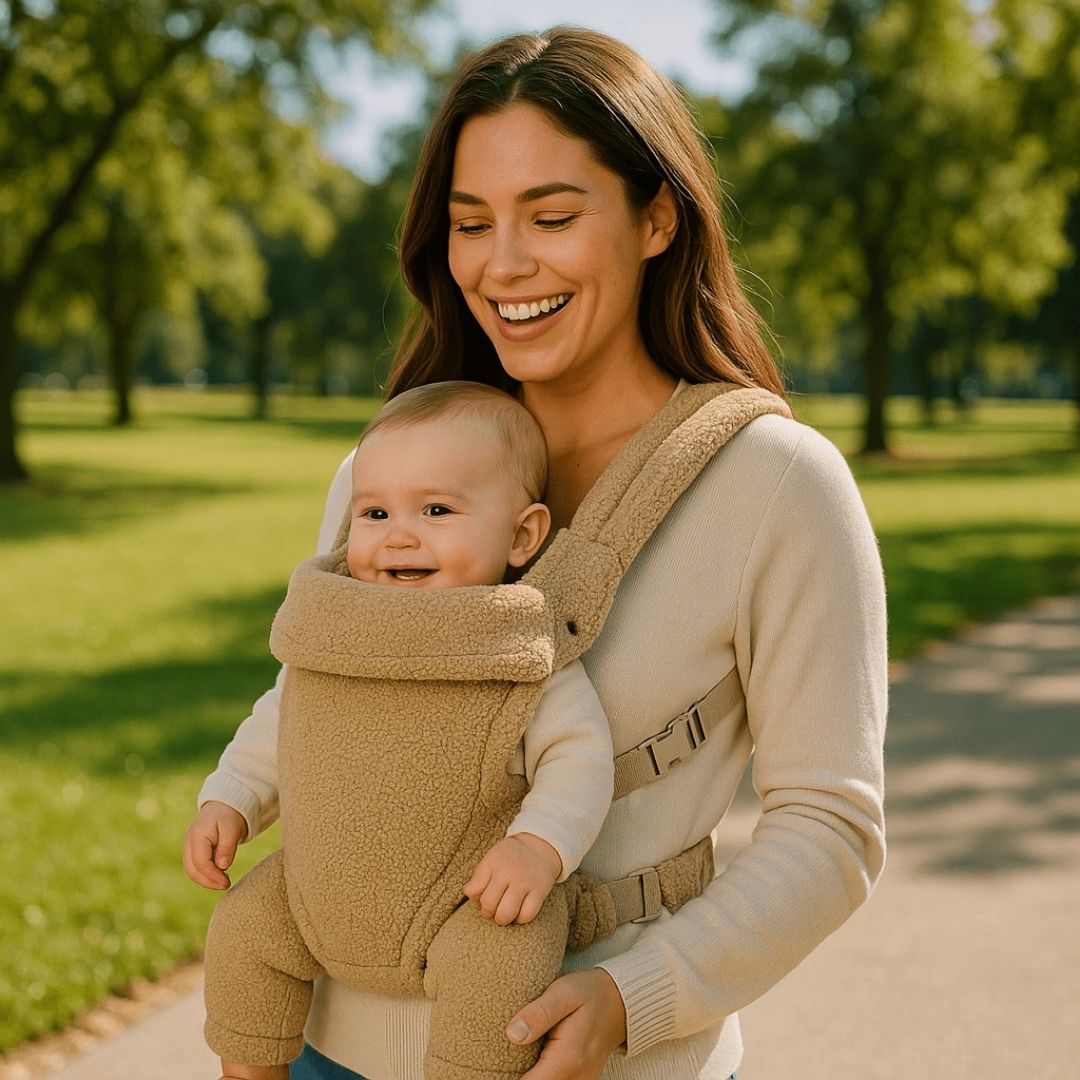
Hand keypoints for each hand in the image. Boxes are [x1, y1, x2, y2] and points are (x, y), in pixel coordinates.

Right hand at [183, 801, 246, 889]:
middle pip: (192, 869)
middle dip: (207, 881)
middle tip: (226, 886)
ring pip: (192, 870)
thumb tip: (223, 866)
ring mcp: (189, 847)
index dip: (212, 875)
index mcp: (197, 835)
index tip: (226, 883)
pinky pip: (195, 867)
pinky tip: (219, 876)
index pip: (200, 862)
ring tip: (224, 882)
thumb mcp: (232, 829)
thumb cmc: (229, 817)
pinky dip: (205, 874)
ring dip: (206, 880)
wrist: (224, 807)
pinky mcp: (193, 851)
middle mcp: (188, 842)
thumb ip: (227, 847)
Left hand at [463, 832, 562, 924]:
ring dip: (502, 919)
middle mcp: (508, 871)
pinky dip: (520, 919)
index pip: (474, 891)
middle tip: (493, 909)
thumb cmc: (509, 858)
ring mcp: (525, 881)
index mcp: (493, 862)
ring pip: (506, 913)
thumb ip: (478, 878)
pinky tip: (519, 912)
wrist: (538, 847)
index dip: (476, 900)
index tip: (482, 898)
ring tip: (504, 914)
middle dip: (488, 912)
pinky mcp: (540, 891)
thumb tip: (470, 895)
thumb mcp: (491, 860)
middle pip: (489, 904)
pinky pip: (526, 915)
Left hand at [507, 968, 626, 1079]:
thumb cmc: (589, 993)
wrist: (620, 1000)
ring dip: (531, 1077)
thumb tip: (512, 1034)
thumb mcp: (563, 992)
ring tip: (514, 1062)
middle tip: (501, 1061)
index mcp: (568, 1059)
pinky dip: (544, 1076)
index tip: (494, 1067)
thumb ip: (539, 1013)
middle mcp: (577, 1078)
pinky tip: (533, 1064)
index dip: (507, 1077)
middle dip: (517, 1076)